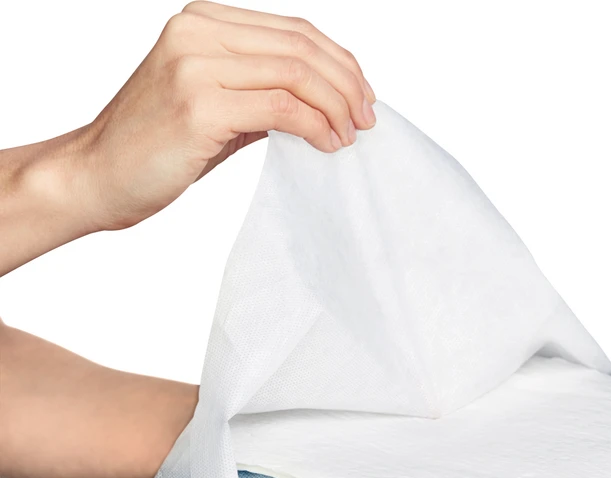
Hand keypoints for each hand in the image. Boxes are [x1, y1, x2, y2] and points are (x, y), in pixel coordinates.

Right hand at [74, 2, 376, 231]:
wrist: (96, 174)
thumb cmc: (154, 146)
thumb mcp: (213, 104)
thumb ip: (261, 90)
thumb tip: (322, 102)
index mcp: (202, 21)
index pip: (294, 32)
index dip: (339, 63)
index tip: (362, 97)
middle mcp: (198, 31)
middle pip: (302, 47)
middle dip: (347, 84)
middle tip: (366, 119)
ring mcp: (196, 64)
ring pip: (297, 74)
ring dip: (337, 107)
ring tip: (351, 135)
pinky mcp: (199, 105)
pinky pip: (281, 109)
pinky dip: (316, 127)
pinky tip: (329, 145)